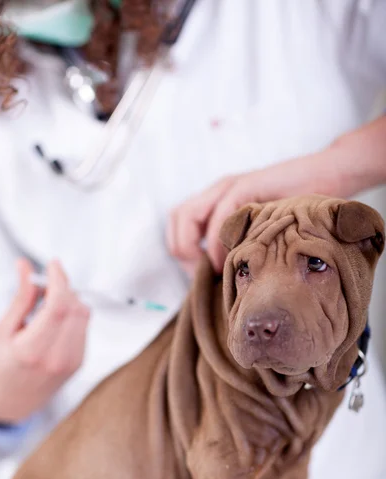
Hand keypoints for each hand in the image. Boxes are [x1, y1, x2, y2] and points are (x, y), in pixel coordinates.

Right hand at [0, 259, 89, 422]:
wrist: (10, 402)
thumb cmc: (1, 367)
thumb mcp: (3, 329)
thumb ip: (20, 297)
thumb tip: (25, 267)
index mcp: (33, 350)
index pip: (58, 306)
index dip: (59, 280)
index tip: (53, 265)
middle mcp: (57, 357)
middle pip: (75, 307)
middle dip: (63, 287)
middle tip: (45, 284)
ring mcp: (72, 361)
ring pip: (84, 315)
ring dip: (70, 300)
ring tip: (45, 305)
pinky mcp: (80, 362)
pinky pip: (84, 327)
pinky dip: (73, 315)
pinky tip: (54, 319)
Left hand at [167, 149, 341, 272]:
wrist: (326, 174)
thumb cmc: (297, 209)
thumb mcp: (260, 231)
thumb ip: (239, 245)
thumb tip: (221, 276)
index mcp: (217, 200)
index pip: (179, 224)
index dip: (182, 251)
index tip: (198, 274)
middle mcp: (218, 191)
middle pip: (177, 218)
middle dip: (181, 250)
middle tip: (199, 273)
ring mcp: (230, 187)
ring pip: (189, 214)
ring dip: (194, 246)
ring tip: (211, 268)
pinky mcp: (247, 185)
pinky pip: (221, 213)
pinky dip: (218, 240)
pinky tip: (228, 259)